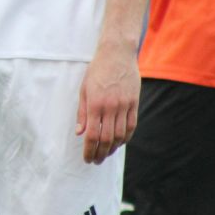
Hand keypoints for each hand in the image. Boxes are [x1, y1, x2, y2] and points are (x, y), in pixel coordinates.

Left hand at [77, 38, 139, 163]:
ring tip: (105, 154)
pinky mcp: (134, 103)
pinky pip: (131, 125)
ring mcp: (124, 105)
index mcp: (95, 104)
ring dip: (112, 148)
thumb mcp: (84, 89)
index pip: (92, 135)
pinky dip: (125, 137)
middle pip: (106, 138)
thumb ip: (82, 112)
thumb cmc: (97, 71)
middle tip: (95, 161)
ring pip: (120, 135)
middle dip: (100, 153)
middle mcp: (110, 107)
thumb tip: (80, 132)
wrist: (117, 54)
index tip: (87, 158)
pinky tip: (119, 143)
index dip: (89, 150)